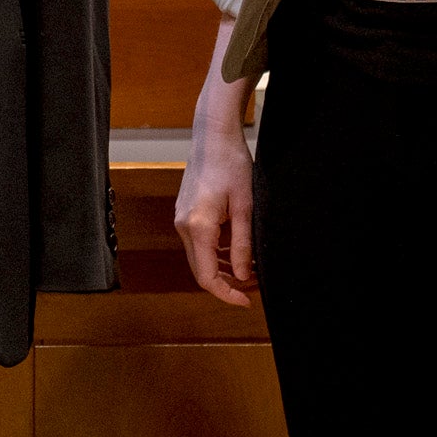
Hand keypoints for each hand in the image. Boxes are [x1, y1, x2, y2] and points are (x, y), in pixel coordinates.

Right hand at [173, 20, 258, 305]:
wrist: (213, 135)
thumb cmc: (231, 165)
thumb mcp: (245, 208)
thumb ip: (242, 246)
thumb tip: (244, 277)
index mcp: (197, 228)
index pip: (207, 277)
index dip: (227, 294)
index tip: (248, 301)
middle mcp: (183, 226)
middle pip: (200, 270)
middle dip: (226, 283)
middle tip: (254, 289)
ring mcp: (182, 218)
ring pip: (200, 257)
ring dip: (222, 268)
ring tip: (250, 270)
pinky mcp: (186, 211)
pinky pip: (198, 241)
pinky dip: (216, 252)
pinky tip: (237, 249)